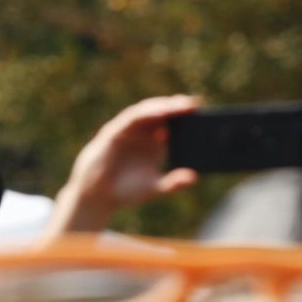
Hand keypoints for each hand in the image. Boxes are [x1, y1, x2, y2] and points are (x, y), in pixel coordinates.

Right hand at [44, 93, 200, 237]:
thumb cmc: (126, 190)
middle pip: (163, 113)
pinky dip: (145, 113)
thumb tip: (194, 177)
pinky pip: (131, 118)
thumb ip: (173, 183)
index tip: (204, 115)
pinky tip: (159, 112)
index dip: (187, 118)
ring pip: (148, 111)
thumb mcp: (154, 188)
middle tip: (196, 105)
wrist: (97, 197)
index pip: (174, 123)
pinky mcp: (115, 132)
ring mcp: (128, 130)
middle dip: (178, 107)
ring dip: (163, 106)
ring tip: (180, 105)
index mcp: (155, 142)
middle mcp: (143, 132)